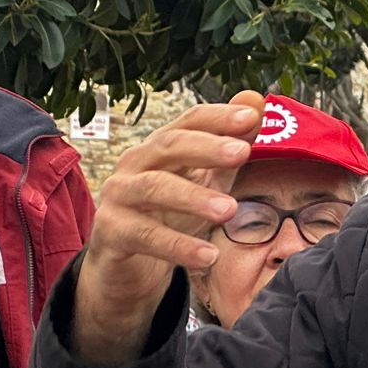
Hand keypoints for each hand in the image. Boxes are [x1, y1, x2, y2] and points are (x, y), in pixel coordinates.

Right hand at [73, 91, 264, 363]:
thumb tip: (256, 101)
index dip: (218, 116)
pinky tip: (208, 257)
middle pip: (169, 146)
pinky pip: (144, 235)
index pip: (189, 121)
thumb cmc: (168, 215)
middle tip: (242, 152)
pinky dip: (177, 246)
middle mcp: (136, 164)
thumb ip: (230, 149)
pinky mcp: (111, 232)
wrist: (127, 266)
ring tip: (230, 211)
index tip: (252, 116)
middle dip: (207, 147)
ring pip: (153, 188)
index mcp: (161, 148)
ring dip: (193, 198)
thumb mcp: (205, 182)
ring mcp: (119, 196)